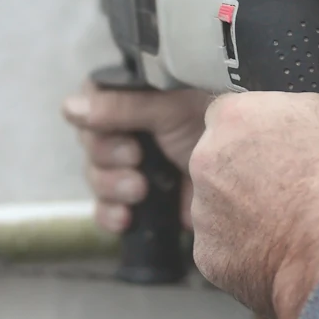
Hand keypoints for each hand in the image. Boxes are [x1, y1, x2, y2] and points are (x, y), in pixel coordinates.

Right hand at [62, 83, 210, 233]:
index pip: (87, 109)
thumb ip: (120, 106)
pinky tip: (126, 217)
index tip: (126, 136)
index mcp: (132, 100)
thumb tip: (70, 107)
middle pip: (90, 147)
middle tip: (135, 159)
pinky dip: (111, 215)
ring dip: (111, 187)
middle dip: (109, 159)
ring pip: (96, 179)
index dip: (97, 125)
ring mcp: (133, 166)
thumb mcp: (168, 106)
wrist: (248, 167)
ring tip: (139, 189)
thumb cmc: (215, 119)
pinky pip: (107, 210)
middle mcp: (128, 131)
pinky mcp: (141, 200)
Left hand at [189, 91, 318, 318]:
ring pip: (225, 203)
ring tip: (297, 218)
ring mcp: (204, 212)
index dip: (274, 125)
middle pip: (227, 156)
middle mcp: (207, 160)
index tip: (296, 143)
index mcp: (236, 115)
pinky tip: (286, 247)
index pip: (242, 109)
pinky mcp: (210, 257)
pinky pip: (229, 247)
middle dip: (258, 167)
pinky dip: (252, 248)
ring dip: (251, 208)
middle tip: (299, 182)